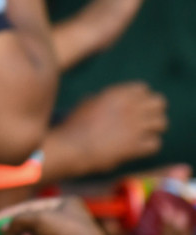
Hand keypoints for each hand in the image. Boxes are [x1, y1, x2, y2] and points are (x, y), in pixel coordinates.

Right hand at [53, 83, 167, 177]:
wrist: (72, 146)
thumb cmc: (75, 123)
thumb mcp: (87, 102)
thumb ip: (106, 98)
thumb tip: (115, 101)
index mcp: (117, 94)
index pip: (144, 89)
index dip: (141, 98)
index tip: (135, 106)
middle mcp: (130, 107)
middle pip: (160, 102)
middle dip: (154, 110)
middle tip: (145, 119)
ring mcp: (135, 127)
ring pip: (162, 123)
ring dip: (154, 128)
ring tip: (143, 133)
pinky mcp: (136, 146)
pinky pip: (156, 143)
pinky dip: (149, 145)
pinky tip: (139, 146)